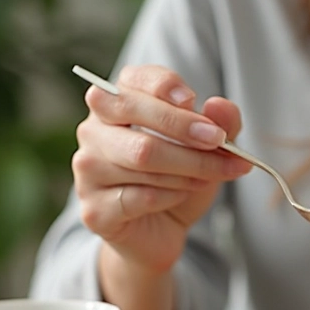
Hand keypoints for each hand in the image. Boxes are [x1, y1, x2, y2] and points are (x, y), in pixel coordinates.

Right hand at [72, 64, 251, 274]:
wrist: (162, 230)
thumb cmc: (181, 178)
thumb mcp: (210, 149)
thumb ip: (222, 125)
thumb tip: (219, 107)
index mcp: (118, 102)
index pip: (135, 79)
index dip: (165, 86)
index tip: (195, 100)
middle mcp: (93, 130)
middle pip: (133, 112)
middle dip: (183, 126)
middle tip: (219, 142)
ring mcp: (88, 169)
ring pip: (142, 157)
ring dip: (187, 168)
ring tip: (207, 177)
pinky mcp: (95, 209)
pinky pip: (141, 195)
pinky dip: (172, 196)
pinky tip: (180, 196)